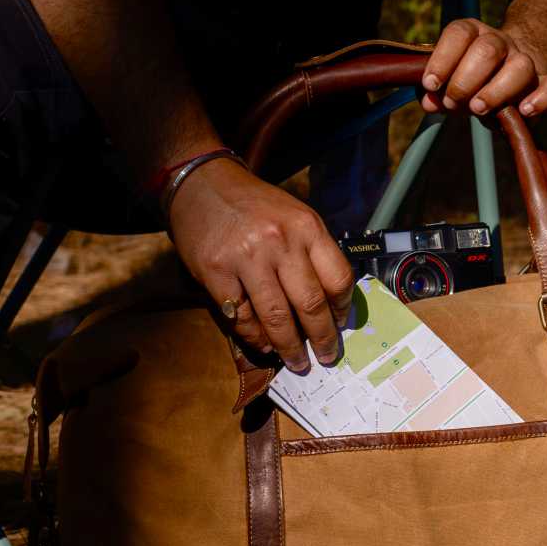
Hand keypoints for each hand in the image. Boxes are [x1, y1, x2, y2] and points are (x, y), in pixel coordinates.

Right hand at [167, 158, 353, 369]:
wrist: (203, 183)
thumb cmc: (254, 205)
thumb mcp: (294, 216)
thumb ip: (312, 253)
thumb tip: (329, 304)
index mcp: (306, 227)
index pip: (338, 278)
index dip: (343, 309)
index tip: (341, 325)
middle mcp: (280, 242)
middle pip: (311, 304)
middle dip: (322, 338)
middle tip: (327, 357)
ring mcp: (247, 258)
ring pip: (277, 317)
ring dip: (290, 347)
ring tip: (298, 362)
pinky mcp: (216, 272)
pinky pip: (242, 316)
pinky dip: (254, 336)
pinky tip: (263, 344)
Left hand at [420, 18, 546, 117]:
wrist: (507, 73)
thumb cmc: (470, 79)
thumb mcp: (449, 81)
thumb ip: (437, 91)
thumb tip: (430, 103)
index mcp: (473, 34)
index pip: (459, 33)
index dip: (442, 58)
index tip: (431, 84)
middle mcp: (500, 42)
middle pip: (487, 50)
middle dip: (464, 81)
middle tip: (452, 103)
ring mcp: (524, 60)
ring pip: (520, 67)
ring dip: (496, 91)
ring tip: (478, 109)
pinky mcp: (545, 82)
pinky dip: (541, 99)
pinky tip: (524, 111)